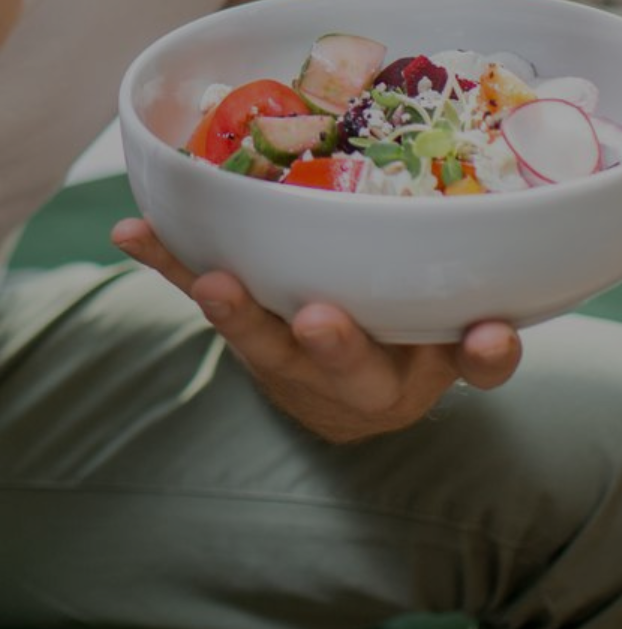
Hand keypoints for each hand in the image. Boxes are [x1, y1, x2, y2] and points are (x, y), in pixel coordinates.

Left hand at [110, 218, 521, 443]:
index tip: (486, 332)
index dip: (478, 353)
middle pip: (349, 368)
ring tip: (212, 283)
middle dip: (335, 344)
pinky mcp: (242, 332)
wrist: (335, 398)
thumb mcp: (446, 341)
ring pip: (264, 344)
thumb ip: (473, 336)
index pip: (467, 367)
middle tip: (319, 319)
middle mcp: (356, 379)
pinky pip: (200, 290)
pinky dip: (166, 260)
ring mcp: (290, 360)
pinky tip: (131, 230)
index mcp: (423, 372)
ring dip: (237, 312)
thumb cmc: (402, 346)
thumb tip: (497, 324)